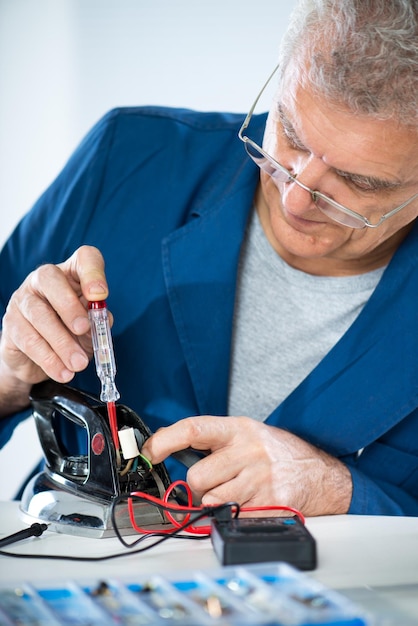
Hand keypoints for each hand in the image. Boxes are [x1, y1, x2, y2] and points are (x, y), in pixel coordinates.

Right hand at [0, 245, 108, 415]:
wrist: (40, 358)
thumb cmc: (71, 332)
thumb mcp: (91, 327)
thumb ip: (98, 322)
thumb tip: (103, 321)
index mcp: (71, 273)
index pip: (85, 258)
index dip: (93, 273)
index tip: (100, 295)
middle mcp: (43, 279)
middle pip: (50, 279)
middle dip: (69, 305)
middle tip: (84, 329)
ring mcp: (23, 299)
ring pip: (39, 315)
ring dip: (62, 342)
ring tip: (79, 364)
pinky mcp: (11, 324)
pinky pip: (28, 340)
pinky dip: (49, 359)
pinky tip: (63, 371)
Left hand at [141, 415, 352, 516]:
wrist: (322, 473)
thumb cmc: (279, 453)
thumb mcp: (248, 435)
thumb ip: (213, 442)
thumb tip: (169, 452)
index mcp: (239, 429)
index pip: (193, 429)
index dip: (165, 441)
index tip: (149, 452)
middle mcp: (249, 450)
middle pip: (197, 478)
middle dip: (196, 488)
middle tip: (212, 485)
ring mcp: (260, 478)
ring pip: (211, 501)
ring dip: (215, 504)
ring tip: (236, 493)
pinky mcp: (269, 504)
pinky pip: (231, 517)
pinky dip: (234, 516)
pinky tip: (251, 503)